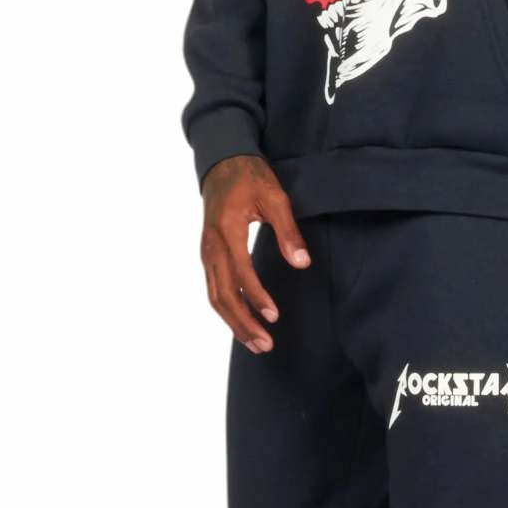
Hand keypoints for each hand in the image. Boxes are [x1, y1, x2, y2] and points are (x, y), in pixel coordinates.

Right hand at [200, 153, 309, 352]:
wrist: (222, 162)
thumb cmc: (250, 178)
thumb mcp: (275, 197)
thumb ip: (288, 231)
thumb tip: (302, 263)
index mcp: (227, 231)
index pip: (241, 273)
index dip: (257, 297)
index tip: (274, 316)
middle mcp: (211, 246)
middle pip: (223, 294)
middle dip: (243, 323)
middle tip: (266, 345)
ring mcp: (206, 252)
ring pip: (215, 297)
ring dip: (234, 323)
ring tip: (257, 344)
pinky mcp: (208, 256)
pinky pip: (214, 289)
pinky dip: (227, 311)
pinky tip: (242, 324)